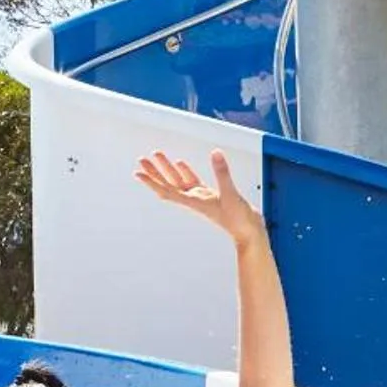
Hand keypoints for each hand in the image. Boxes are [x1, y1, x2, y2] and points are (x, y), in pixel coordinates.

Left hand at [135, 149, 267, 251]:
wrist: (248, 232)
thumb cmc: (239, 220)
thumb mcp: (230, 194)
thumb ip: (222, 173)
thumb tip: (215, 154)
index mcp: (194, 202)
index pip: (167, 190)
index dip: (151, 182)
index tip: (138, 173)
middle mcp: (194, 199)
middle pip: (168, 184)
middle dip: (154, 172)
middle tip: (142, 160)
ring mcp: (201, 198)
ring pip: (178, 181)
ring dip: (167, 169)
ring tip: (157, 156)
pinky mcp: (210, 195)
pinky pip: (192, 181)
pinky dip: (185, 172)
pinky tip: (180, 163)